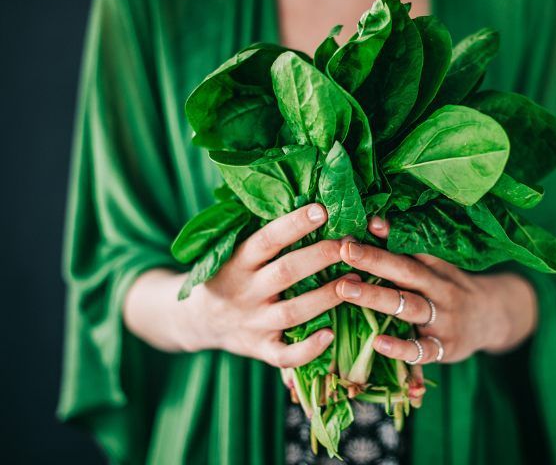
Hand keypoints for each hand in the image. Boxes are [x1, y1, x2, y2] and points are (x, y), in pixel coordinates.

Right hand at [178, 203, 353, 367]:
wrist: (197, 320)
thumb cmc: (230, 276)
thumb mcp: (234, 252)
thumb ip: (265, 236)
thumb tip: (309, 200)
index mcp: (237, 262)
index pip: (266, 239)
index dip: (294, 224)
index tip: (322, 209)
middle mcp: (245, 292)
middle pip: (286, 272)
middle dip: (321, 256)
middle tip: (351, 244)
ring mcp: (253, 323)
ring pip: (293, 312)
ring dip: (327, 297)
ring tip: (357, 281)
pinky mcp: (260, 349)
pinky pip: (284, 355)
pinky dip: (308, 349)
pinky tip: (331, 335)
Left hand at [333, 217, 537, 363]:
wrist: (493, 320)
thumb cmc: (450, 289)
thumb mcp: (435, 267)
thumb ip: (405, 250)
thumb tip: (372, 222)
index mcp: (435, 268)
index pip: (410, 249)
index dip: (386, 236)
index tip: (360, 226)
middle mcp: (440, 290)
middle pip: (406, 272)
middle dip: (374, 260)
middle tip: (344, 250)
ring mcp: (443, 320)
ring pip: (409, 307)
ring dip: (376, 297)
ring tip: (345, 289)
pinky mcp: (444, 348)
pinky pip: (421, 350)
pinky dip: (400, 348)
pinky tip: (377, 343)